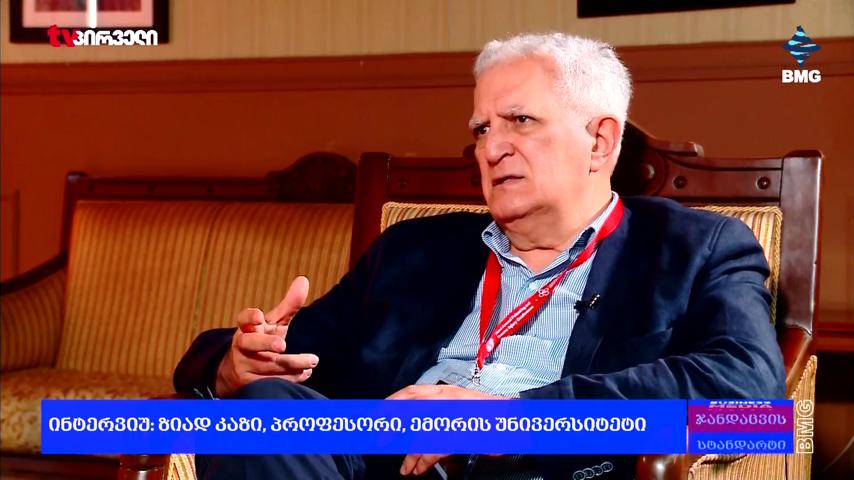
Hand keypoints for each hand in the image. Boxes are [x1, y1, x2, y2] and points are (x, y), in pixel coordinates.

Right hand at [215, 276, 318, 396]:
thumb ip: (289, 305)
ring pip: (267, 365)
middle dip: (266, 343)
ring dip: (292, 364)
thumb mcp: (273, 323)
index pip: (244, 319)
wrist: (238, 371)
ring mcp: (244, 365)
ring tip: (312, 361)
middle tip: (283, 344)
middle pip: (250, 343)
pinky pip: (271, 381)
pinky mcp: (249, 384)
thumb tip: (304, 279)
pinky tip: (305, 373)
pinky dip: (290, 378)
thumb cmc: (261, 340)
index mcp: (247, 327)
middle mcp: (242, 345)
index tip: (259, 316)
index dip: (249, 317)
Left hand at [390, 385, 510, 474]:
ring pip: (420, 435)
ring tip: (405, 468)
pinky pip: (433, 450)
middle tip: (379, 438)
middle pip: (410, 408)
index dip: (393, 402)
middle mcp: (447, 400)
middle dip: (391, 423)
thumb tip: (417, 426)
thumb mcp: (462, 407)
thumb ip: (441, 413)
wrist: (514, 420)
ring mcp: (453, 415)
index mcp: (446, 392)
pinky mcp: (458, 434)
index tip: (379, 413)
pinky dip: (422, 463)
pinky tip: (417, 470)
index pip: (412, 392)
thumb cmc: (490, 415)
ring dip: (409, 455)